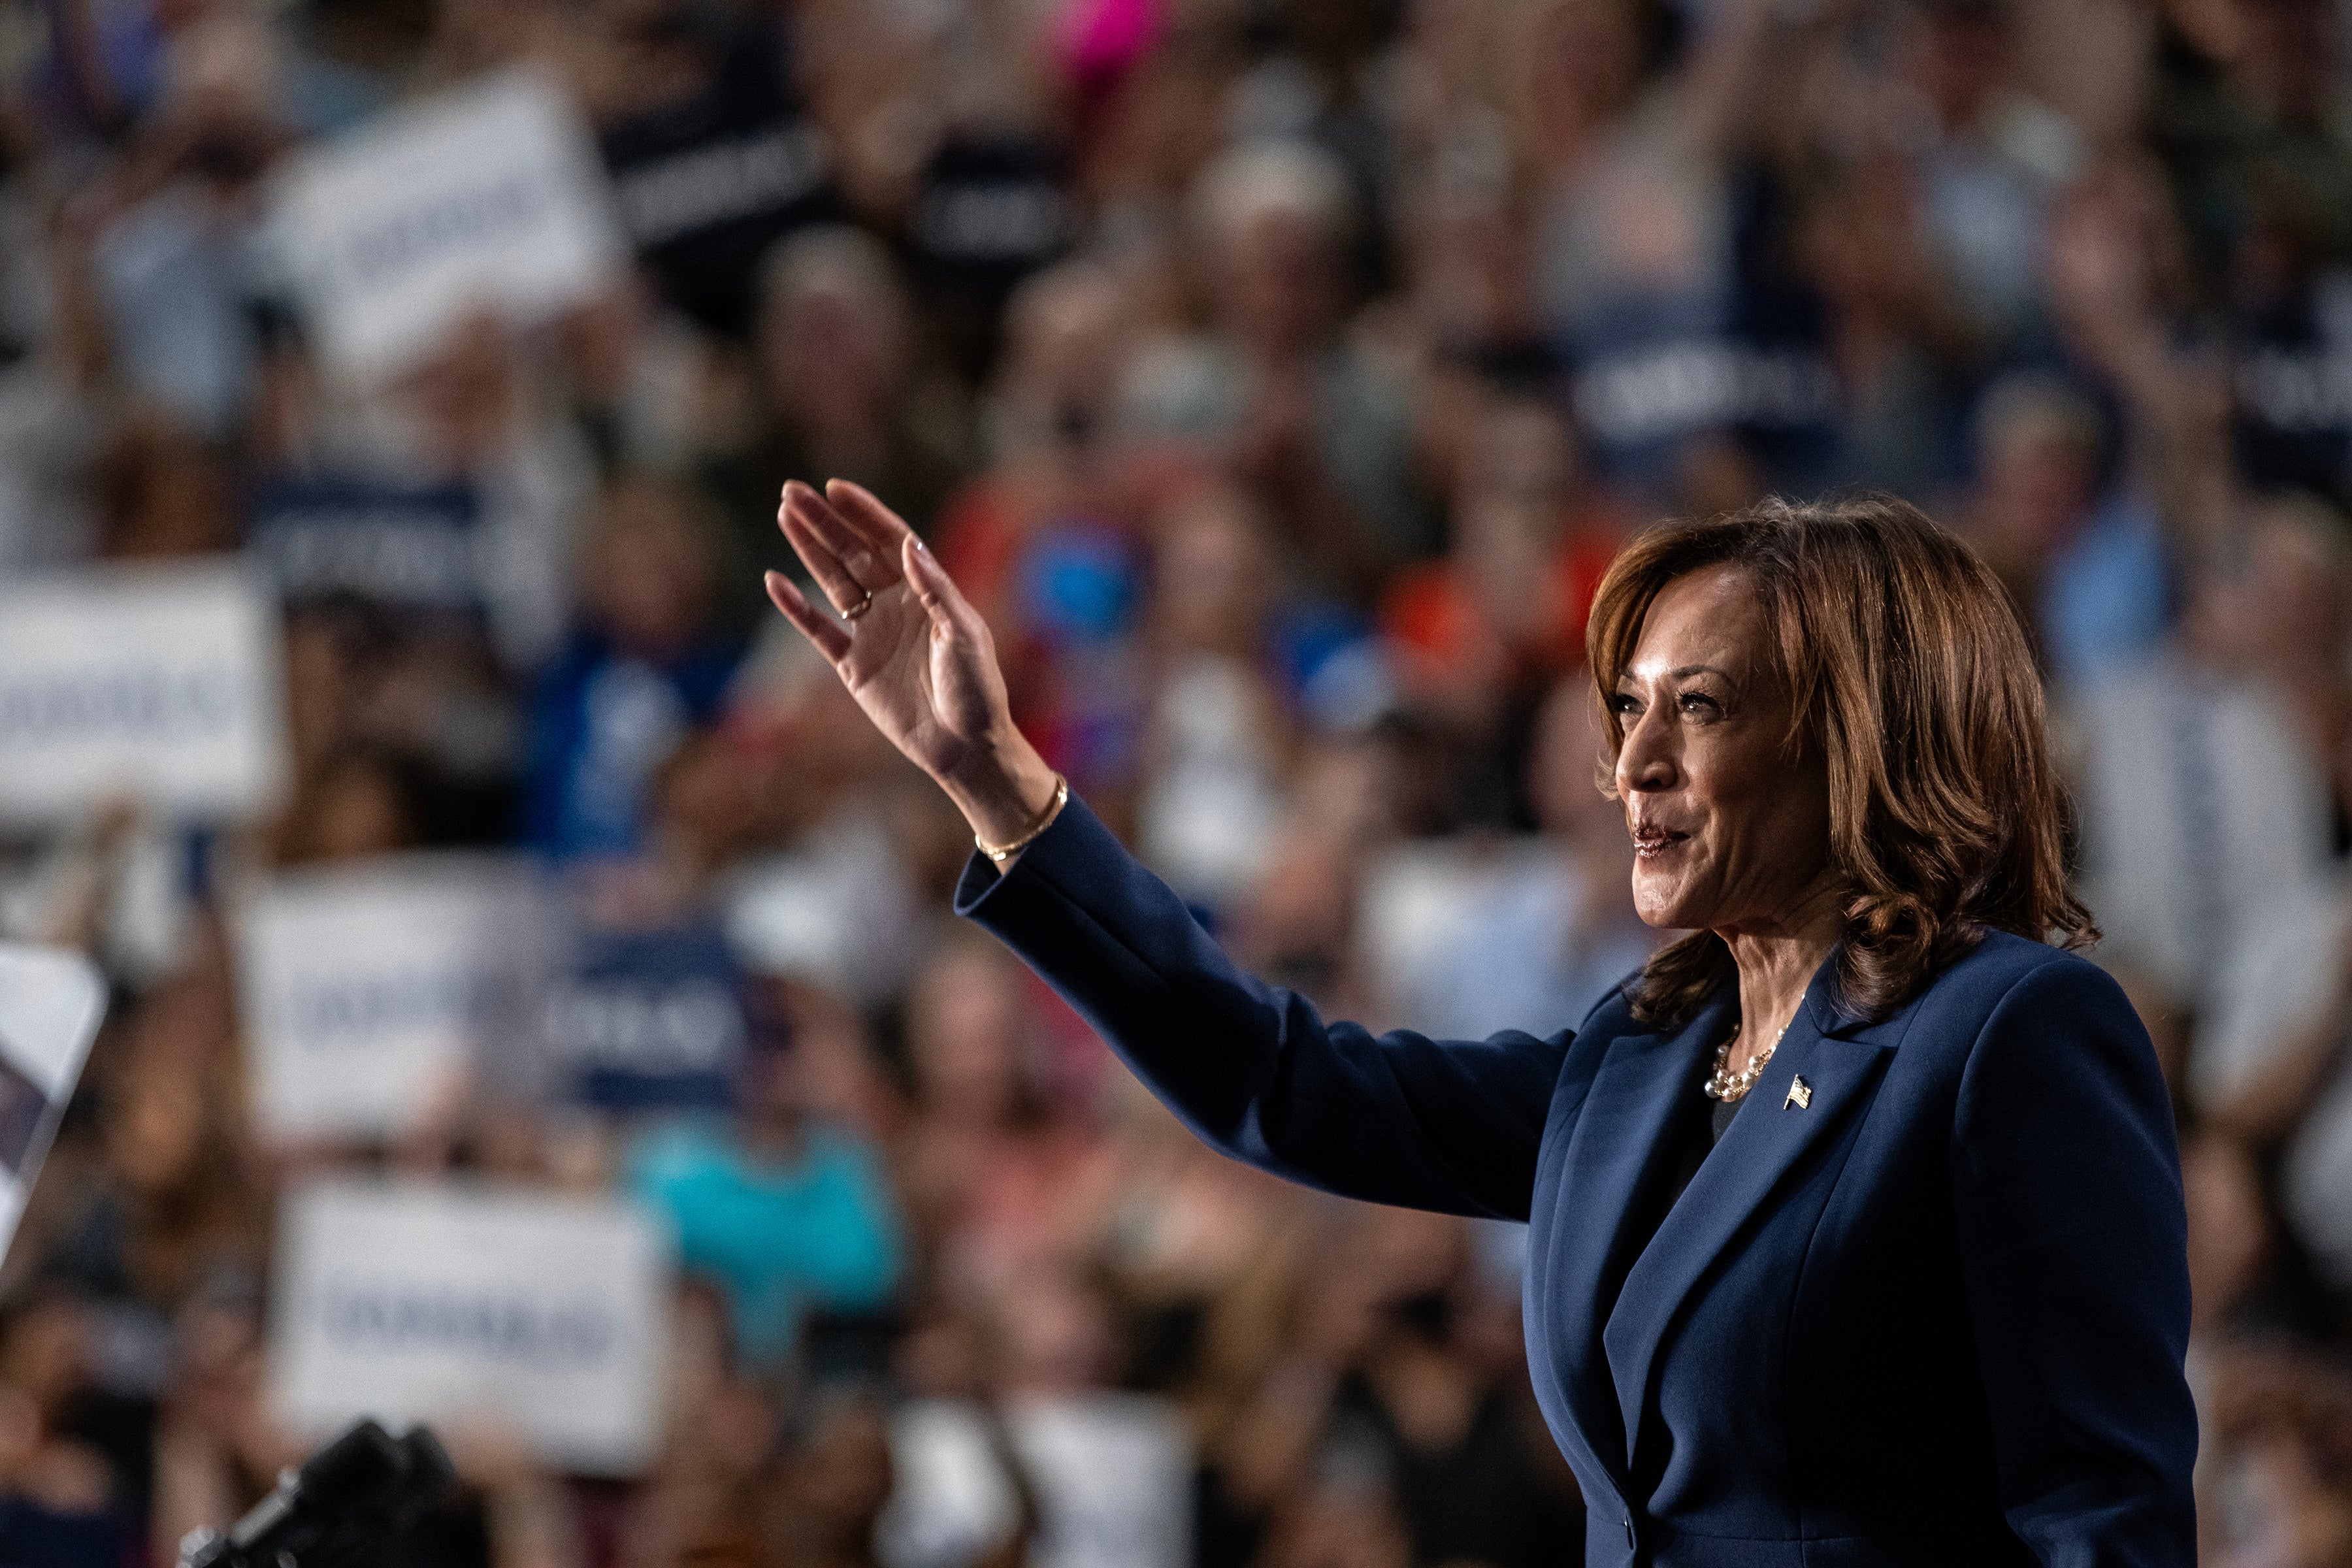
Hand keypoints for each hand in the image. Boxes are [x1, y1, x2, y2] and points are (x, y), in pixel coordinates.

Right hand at [764, 479, 1058, 844]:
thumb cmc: (976, 689)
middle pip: (854, 552)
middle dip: (825, 522)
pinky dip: (797, 608)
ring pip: (833, 581)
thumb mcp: (964, 634)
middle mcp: (896, 605)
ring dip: (809, 550)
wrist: (966, 746)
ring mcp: (872, 633)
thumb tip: (909, 543)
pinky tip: (775, 581)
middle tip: (792, 491)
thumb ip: (936, 589)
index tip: (835, 488)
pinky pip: (819, 630)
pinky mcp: (853, 667)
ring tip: (783, 516)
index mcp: (926, 591)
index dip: (863, 513)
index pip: (890, 540)